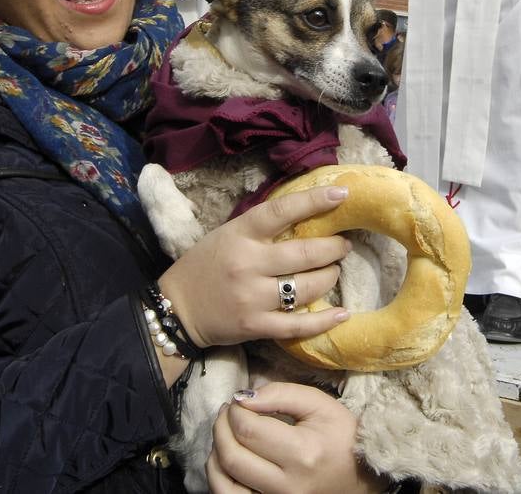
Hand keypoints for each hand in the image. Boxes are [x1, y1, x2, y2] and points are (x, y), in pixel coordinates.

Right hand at [159, 185, 352, 348]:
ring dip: (329, 278)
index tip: (342, 194)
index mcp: (239, 234)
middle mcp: (247, 264)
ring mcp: (252, 297)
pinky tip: (342, 315)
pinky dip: (324, 321)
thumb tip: (306, 216)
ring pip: (307, 287)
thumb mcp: (227, 234)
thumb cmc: (205, 265)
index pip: (281, 211)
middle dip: (333, 248)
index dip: (314, 201)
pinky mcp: (256, 326)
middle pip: (304, 253)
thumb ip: (261, 229)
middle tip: (343, 245)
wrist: (176, 309)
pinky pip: (298, 325)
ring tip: (334, 271)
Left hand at [207, 383, 385, 493]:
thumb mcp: (320, 404)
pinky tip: (226, 460)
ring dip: (216, 452)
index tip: (240, 400)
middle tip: (227, 412)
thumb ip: (281, 393)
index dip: (235, 409)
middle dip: (221, 427)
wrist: (363, 476)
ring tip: (225, 434)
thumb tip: (243, 397)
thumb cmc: (342, 437)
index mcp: (303, 453)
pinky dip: (219, 478)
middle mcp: (288, 485)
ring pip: (224, 482)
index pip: (248, 429)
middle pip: (232, 455)